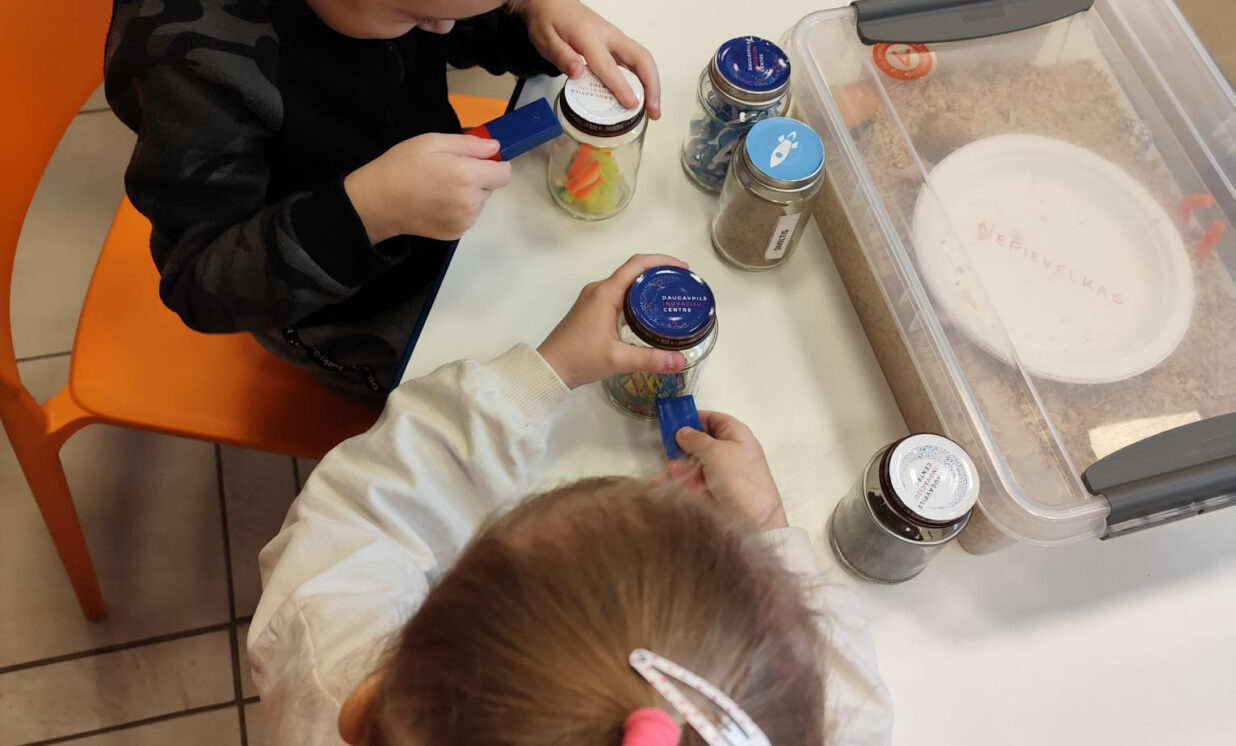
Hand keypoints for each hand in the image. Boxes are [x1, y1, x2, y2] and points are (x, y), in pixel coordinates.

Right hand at [343, 133, 510, 243]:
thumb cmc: (402, 166)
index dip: (495, 163)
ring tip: (440, 188)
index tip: (479, 159)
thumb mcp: (432, 142)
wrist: (377, 202)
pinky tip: (437, 202)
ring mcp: (464, 221)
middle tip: (449, 171)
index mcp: (468, 177)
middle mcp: (471, 202)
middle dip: (478, 177)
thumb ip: (468, 144)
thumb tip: (495, 148)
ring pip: (479, 202)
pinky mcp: (456, 233)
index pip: (504, 173)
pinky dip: (458, 209)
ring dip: (468, 194)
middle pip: (491, 187)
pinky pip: (468, 216)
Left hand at [519, 0, 660, 118]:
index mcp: (589, 36)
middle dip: (651, 85)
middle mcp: (609, 36)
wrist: (550, 2)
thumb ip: (561, 56)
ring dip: (651, 84)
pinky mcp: (616, 44)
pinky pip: (635, 61)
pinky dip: (643, 79)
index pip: (609, 65)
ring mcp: (615, 39)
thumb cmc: (547, 21)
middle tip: (653, 112)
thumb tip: (578, 73)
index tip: (633, 105)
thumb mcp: (545, 39)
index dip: (622, 86)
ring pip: (642, 60)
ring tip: (652, 109)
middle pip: (641, 58)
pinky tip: (641, 96)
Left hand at [538, 254, 687, 388]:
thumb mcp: (617, 359)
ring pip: (626, 283)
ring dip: (648, 286)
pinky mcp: (591, 309)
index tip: (683, 268)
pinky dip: (637, 297)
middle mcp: (599, 290)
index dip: (661, 261)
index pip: (637, 265)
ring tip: (671, 297)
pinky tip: (650, 312)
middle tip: (682, 286)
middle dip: (659, 274)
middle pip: (633, 271)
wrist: (549, 369)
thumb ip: (651, 359)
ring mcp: (593, 298)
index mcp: (605, 293)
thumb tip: (681, 360)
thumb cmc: (579, 359)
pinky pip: (619, 294)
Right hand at [670, 411, 788, 528]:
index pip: (713, 418)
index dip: (693, 418)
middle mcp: (730, 449)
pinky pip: (696, 480)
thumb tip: (682, 431)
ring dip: (680, 465)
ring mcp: (723, 471)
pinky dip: (683, 480)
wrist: (754, 519)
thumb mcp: (715, 452)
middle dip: (683, 446)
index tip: (672, 423)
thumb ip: (696, 439)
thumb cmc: (738, 478)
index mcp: (736, 434)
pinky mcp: (716, 489)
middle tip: (664, 448)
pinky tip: (667, 483)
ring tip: (666, 470)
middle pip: (702, 441)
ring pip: (696, 462)